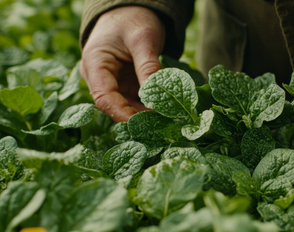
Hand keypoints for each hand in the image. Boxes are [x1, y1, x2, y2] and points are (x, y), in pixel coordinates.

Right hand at [80, 6, 164, 121]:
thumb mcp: (143, 39)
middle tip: (163, 125)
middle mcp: (99, 78)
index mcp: (95, 65)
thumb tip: (157, 96)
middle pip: (114, 106)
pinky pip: (135, 101)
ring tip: (167, 121)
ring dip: (144, 115)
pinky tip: (165, 113)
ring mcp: (112, 83)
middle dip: (137, 117)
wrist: (130, 11)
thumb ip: (148, 66)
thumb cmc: (132, 20)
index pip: (104, 98)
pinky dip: (148, 107)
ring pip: (126, 106)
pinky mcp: (124, 85)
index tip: (142, 124)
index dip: (121, 114)